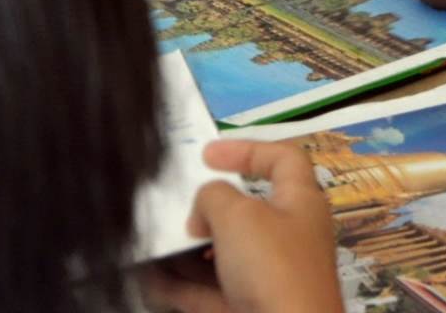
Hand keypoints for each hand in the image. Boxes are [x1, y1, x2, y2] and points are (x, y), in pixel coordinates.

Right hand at [141, 140, 344, 312]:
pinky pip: (206, 289)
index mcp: (300, 203)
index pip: (283, 159)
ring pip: (220, 253)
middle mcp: (287, 236)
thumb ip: (215, 197)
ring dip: (185, 249)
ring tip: (150, 241)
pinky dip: (178, 284)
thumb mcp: (240, 216)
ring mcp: (266, 276)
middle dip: (206, 209)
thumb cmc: (273, 269)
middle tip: (174, 209)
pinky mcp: (245, 308)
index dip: (247, 148)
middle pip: (244, 210)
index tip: (207, 154)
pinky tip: (145, 277)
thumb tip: (204, 209)